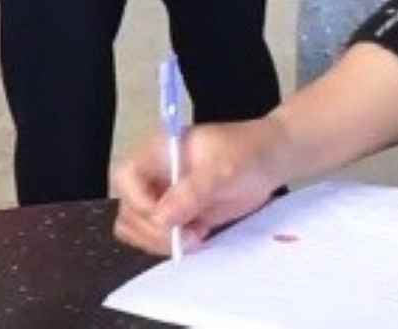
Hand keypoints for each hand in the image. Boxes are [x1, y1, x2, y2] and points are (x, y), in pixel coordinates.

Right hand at [112, 120, 288, 255]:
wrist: (270, 160)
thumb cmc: (247, 153)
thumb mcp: (223, 168)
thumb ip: (192, 191)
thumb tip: (161, 218)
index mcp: (158, 152)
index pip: (126, 178)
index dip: (138, 202)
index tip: (166, 219)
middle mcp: (153, 175)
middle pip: (128, 211)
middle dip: (152, 229)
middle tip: (188, 235)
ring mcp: (163, 198)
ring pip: (138, 229)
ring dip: (160, 241)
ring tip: (196, 236)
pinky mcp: (177, 217)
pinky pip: (158, 238)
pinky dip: (172, 244)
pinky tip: (200, 236)